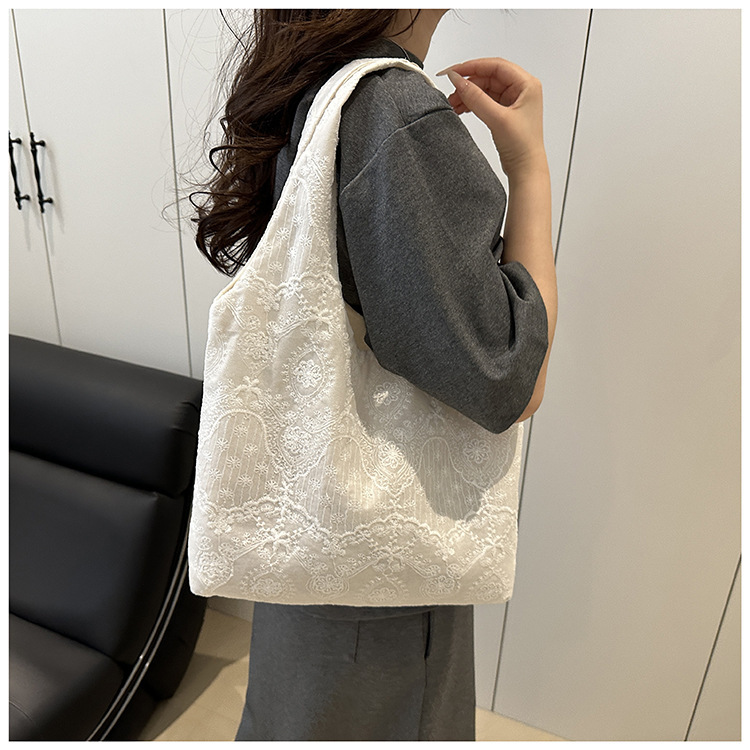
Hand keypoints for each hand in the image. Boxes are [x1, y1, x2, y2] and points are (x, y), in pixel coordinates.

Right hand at [437, 57, 546, 178]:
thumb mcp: (497, 118)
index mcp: (526, 84)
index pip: (495, 66)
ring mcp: (513, 100)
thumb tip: (458, 80)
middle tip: (451, 92)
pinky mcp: (505, 112)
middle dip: (468, 84)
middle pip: (489, 76)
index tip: (453, 72)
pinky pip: (485, 100)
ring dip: (468, 94)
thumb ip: (476, 98)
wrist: (525, 169)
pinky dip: (472, 103)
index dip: (472, 67)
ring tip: (454, 103)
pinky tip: (462, 108)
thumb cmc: (522, 146)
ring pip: (485, 89)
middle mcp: (521, 89)